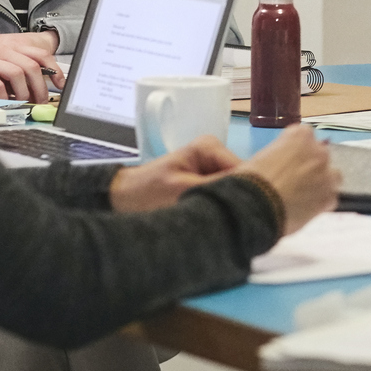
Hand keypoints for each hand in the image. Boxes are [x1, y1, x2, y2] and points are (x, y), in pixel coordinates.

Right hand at [0, 30, 61, 100]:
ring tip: (23, 103)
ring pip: (17, 74)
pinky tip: (4, 102)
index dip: (54, 69)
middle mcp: (3, 50)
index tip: (60, 84)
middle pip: (31, 66)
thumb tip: (37, 86)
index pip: (40, 54)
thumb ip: (15, 68)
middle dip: (40, 86)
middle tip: (41, 101)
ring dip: (23, 92)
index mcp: (11, 47)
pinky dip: (4, 96)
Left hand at [108, 135, 241, 212]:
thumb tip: (251, 193)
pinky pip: (223, 197)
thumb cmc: (145, 193)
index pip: (244, 169)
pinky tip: (216, 222)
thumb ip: (215, 187)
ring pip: (234, 191)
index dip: (248, 191)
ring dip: (228, 207)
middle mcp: (216, 155)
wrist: (120, 202)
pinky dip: (220, 210)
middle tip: (231, 221)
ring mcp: (212, 170)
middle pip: (241, 180)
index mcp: (210, 147)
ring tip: (220, 223)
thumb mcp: (181, 190)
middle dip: (238, 200)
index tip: (248, 214)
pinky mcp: (207, 184)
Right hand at [236, 125, 340, 235]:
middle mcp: (318, 150)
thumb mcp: (261, 158)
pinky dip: (321, 204)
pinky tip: (306, 210)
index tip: (288, 163)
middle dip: (310, 167)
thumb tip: (276, 165)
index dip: (296, 153)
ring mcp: (327, 173)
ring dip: (322, 183)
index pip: (305, 137)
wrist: (256, 205)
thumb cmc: (252, 180)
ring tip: (304, 196)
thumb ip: (278, 155)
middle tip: (295, 181)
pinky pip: (330, 198)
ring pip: (332, 176)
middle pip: (320, 156)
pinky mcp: (330, 195)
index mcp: (300, 135)